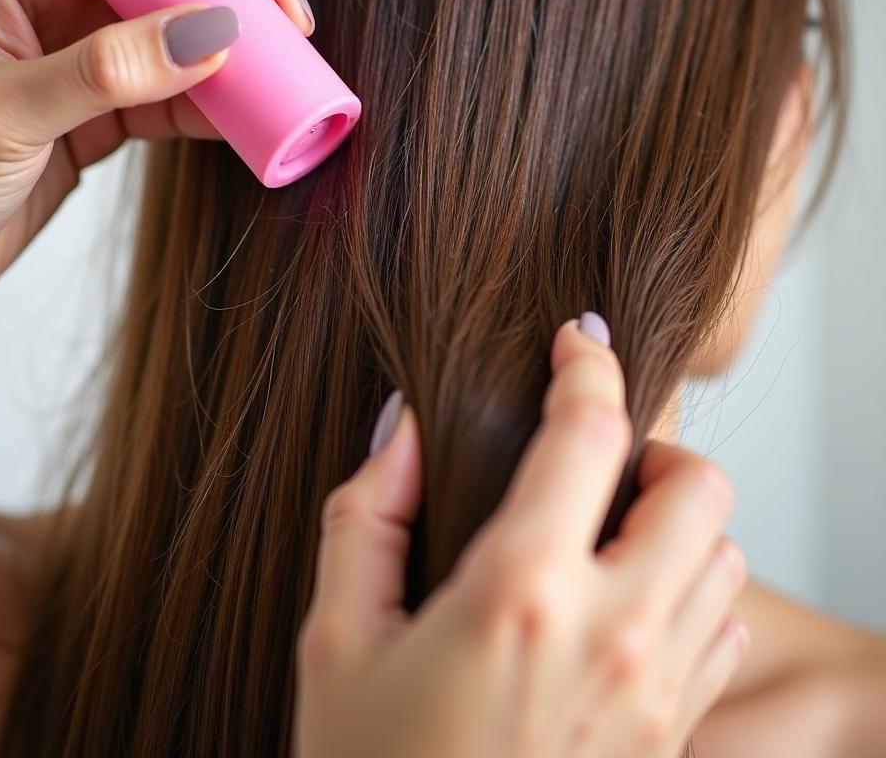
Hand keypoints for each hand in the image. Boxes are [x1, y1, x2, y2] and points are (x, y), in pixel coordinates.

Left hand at [0, 0, 312, 331]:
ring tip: (289, 79)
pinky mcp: (102, 114)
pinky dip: (218, 109)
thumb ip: (105, 72)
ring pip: (185, 40)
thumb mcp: (2, 114)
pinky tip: (252, 119)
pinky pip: (177, 99)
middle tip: (293, 33)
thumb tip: (211, 33)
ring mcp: (85, 58)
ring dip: (238, 58)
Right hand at [295, 319, 750, 757]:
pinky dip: (691, 597)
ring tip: (608, 534)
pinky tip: (625, 608)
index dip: (585, 365)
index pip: (587, 432)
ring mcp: (655, 697)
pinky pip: (722, 636)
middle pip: (697, 487)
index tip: (576, 341)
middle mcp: (610, 634)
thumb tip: (402, 424)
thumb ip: (365, 512)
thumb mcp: (335, 637)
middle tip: (596, 462)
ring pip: (722, 558)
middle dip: (654, 451)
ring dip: (675, 525)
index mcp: (520, 591)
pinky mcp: (669, 744)